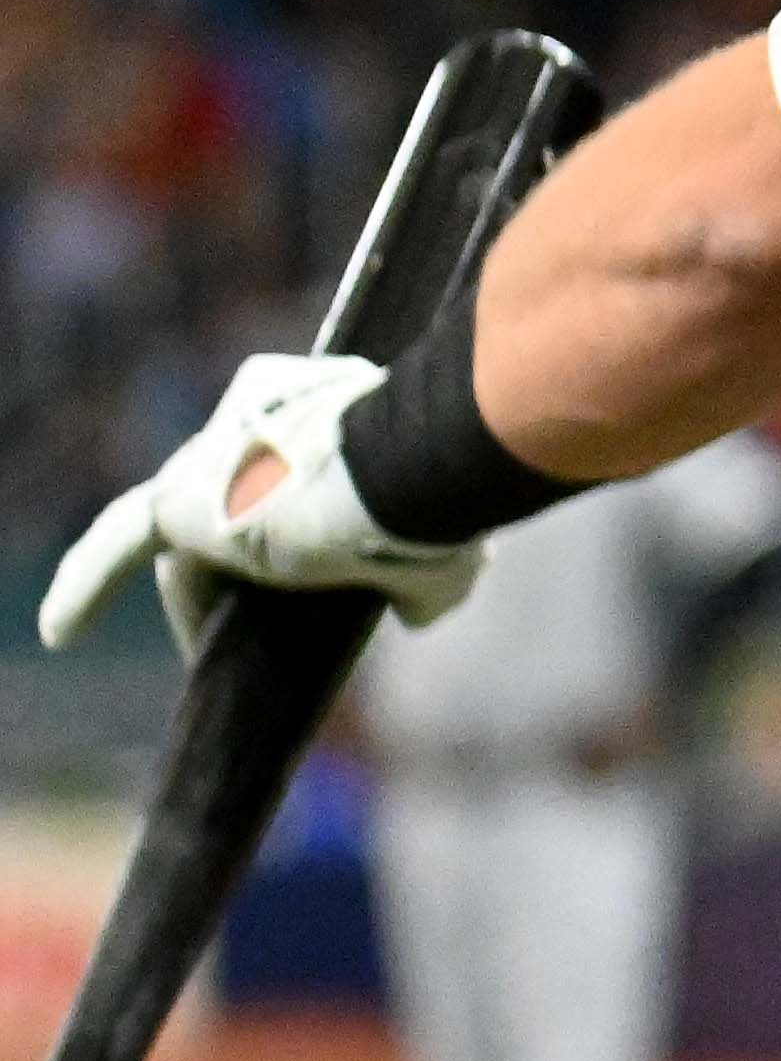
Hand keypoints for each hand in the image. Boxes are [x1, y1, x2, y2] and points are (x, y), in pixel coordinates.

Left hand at [39, 352, 489, 653]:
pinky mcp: (179, 496)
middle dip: (240, 575)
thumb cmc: (435, 504)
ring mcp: (217, 452)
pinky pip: (121, 545)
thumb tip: (416, 613)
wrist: (401, 473)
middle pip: (234, 510)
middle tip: (250, 636)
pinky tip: (61, 633)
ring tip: (202, 650)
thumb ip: (419, 581)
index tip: (304, 593)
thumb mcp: (440, 552)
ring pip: (191, 533)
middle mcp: (262, 419)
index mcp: (331, 411)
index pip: (293, 482)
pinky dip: (87, 587)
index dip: (290, 543)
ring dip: (194, 590)